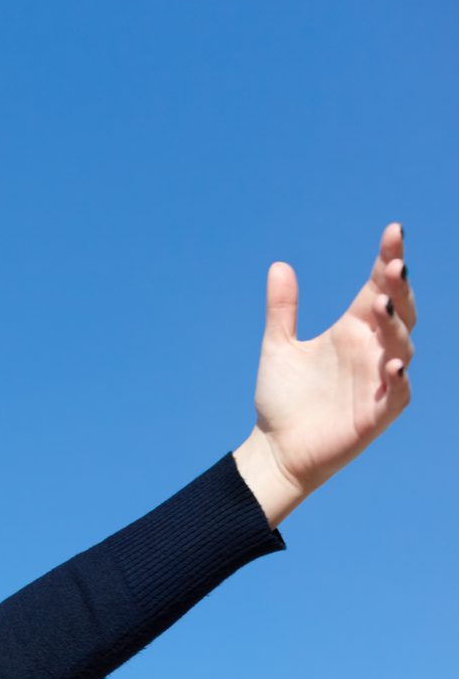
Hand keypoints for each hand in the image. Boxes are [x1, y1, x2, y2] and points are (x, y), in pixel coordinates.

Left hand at [252, 221, 416, 499]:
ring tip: (380, 305)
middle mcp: (372, 351)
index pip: (377, 288)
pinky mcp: (378, 413)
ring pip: (401, 347)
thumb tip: (280, 265)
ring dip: (395, 326)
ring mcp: (379, 381)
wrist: (277, 447)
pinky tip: (391, 365)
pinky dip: (397, 379)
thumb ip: (282, 309)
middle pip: (398, 313)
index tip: (394, 231)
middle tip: (392, 266)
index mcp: (352, 330)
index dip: (388, 261)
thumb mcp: (278, 347)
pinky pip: (397, 393)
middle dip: (398, 289)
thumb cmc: (284, 398)